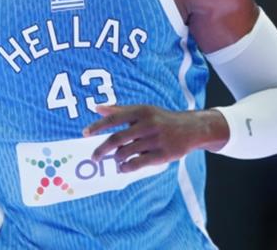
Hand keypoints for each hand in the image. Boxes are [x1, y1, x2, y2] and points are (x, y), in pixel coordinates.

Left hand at [83, 105, 225, 172]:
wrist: (192, 128)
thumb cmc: (160, 119)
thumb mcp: (142, 110)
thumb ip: (119, 110)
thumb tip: (96, 108)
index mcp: (141, 111)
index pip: (114, 118)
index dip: (97, 126)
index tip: (84, 134)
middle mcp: (148, 124)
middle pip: (117, 138)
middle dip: (102, 149)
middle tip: (94, 157)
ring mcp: (156, 140)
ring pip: (127, 152)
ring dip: (116, 159)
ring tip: (115, 161)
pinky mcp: (164, 154)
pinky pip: (139, 163)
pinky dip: (127, 167)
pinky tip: (123, 168)